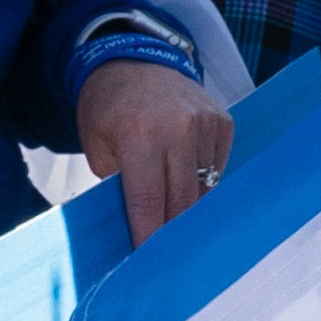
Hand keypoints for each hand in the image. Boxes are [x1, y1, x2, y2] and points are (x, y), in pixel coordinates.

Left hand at [76, 57, 230, 241]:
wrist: (133, 60)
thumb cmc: (108, 106)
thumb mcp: (97, 146)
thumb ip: (115, 182)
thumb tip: (134, 221)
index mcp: (140, 136)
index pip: (149, 200)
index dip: (149, 234)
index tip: (148, 260)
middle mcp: (179, 129)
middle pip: (183, 199)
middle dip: (172, 229)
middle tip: (164, 253)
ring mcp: (206, 124)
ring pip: (205, 187)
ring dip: (190, 208)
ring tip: (178, 227)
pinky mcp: (223, 122)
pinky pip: (218, 167)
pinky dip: (203, 183)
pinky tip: (187, 188)